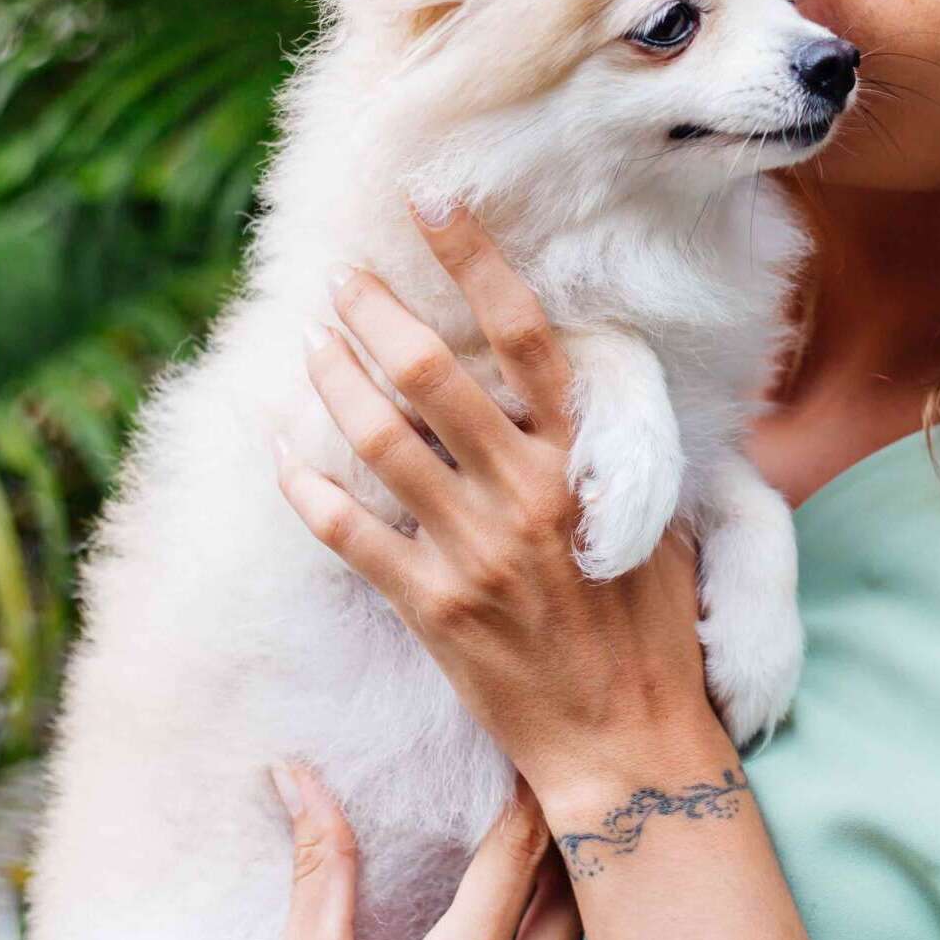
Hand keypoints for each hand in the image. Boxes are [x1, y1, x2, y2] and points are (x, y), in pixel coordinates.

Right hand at [265, 760, 578, 939]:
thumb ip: (319, 874)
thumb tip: (296, 775)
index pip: (519, 850)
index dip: (527, 786)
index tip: (526, 743)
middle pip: (573, 888)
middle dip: (562, 829)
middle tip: (548, 774)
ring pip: (581, 938)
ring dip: (567, 884)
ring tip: (548, 832)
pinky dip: (560, 937)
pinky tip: (536, 911)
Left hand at [274, 201, 715, 800]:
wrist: (624, 738)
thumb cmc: (648, 620)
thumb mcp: (657, 514)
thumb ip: (616, 442)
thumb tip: (591, 370)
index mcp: (584, 459)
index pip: (526, 332)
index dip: (474, 258)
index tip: (431, 201)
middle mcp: (527, 492)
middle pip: (433, 374)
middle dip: (377, 311)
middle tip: (345, 277)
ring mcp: (473, 549)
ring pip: (379, 440)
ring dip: (333, 381)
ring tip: (311, 342)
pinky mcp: (430, 606)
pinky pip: (349, 531)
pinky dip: (306, 486)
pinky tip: (282, 450)